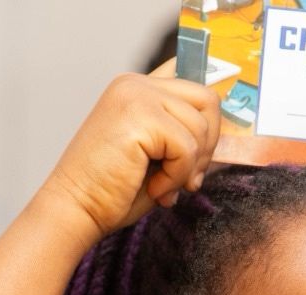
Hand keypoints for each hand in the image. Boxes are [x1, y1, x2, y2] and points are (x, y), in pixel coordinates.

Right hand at [40, 72, 221, 241]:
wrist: (76, 209)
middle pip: (207, 99)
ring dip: (190, 167)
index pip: (190, 75)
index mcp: (138, 88)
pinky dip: (177, 177)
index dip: (209, 109)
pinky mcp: (139, 116)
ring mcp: (136, 95)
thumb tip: (228, 135)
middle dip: (208, 145)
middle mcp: (135, 83)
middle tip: (189, 178)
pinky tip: (155, 189)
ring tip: (164, 187)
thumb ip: (183, 135)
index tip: (207, 144)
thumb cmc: (114, 190)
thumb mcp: (157, 156)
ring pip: (200, 126)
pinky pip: (187, 147)